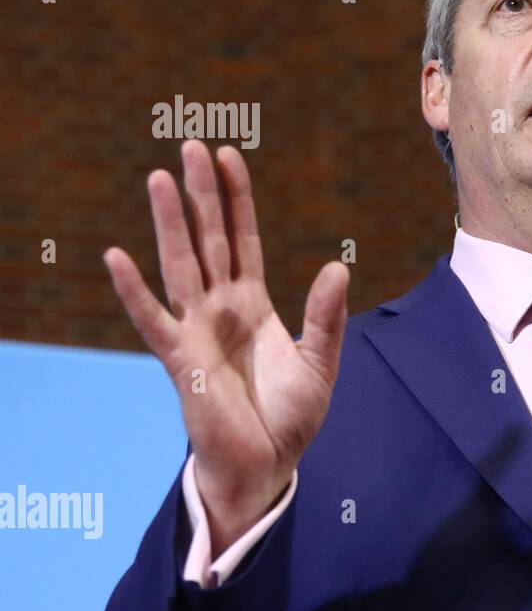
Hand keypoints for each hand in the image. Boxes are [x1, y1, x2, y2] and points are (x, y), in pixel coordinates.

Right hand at [104, 141, 348, 554]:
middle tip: (190, 145)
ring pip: (181, 264)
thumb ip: (326, 316)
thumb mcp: (320, 362)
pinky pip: (154, 319)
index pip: (242, 240)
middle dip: (202, 194)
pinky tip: (117, 256)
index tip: (230, 156)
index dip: (237, 200)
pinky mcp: (182, 360)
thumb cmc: (289, 417)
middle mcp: (221, 309)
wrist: (267, 465)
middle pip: (209, 239)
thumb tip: (337, 266)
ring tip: (158, 178)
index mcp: (253, 305)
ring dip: (170, 222)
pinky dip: (135, 290)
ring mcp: (198, 331)